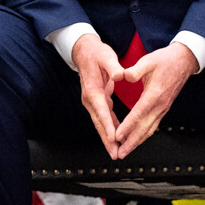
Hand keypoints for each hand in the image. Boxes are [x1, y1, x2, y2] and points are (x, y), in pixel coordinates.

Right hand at [71, 33, 125, 158]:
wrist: (83, 50)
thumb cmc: (96, 53)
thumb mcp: (106, 56)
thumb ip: (114, 66)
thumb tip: (121, 75)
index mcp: (93, 90)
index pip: (102, 111)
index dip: (108, 126)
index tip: (114, 139)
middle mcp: (90, 99)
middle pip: (99, 123)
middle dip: (107, 139)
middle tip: (115, 154)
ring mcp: (92, 101)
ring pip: (100, 123)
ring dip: (107, 138)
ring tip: (116, 151)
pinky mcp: (96, 100)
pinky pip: (103, 117)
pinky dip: (109, 128)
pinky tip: (116, 137)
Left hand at [112, 41, 197, 158]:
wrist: (183, 61)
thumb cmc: (164, 60)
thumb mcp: (148, 60)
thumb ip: (135, 69)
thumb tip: (123, 75)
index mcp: (154, 94)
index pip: (138, 113)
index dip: (127, 126)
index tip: (117, 136)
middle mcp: (160, 105)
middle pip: (144, 128)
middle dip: (131, 142)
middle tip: (119, 154)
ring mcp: (163, 108)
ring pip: (149, 129)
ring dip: (137, 142)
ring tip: (125, 152)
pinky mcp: (163, 109)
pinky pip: (153, 125)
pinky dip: (143, 135)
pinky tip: (136, 141)